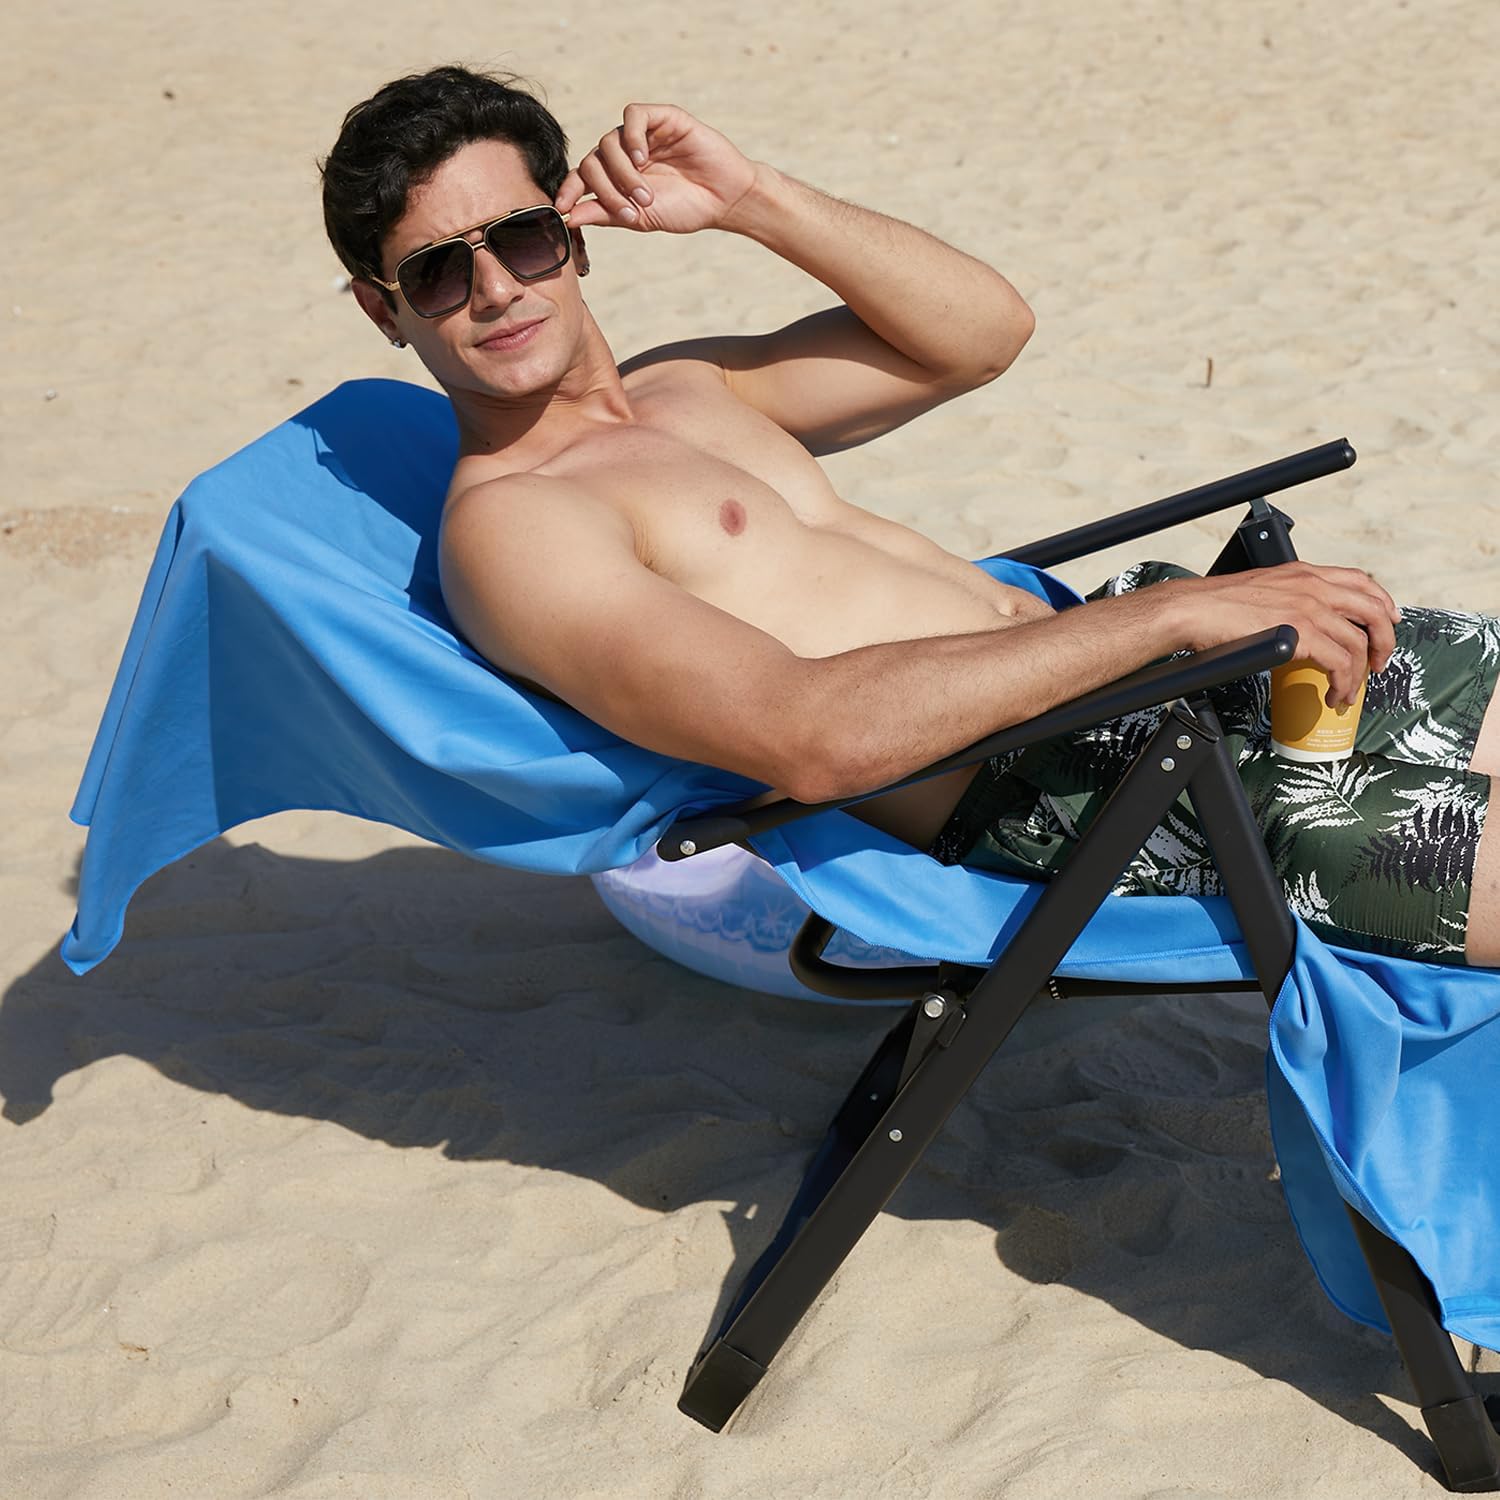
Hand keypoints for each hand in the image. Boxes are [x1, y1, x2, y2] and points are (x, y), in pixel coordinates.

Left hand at [554, 103, 759, 234]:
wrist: (724, 200)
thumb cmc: (686, 209)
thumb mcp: (639, 218)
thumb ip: (604, 214)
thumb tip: (568, 218)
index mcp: (617, 177)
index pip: (582, 176)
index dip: (569, 189)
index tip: (562, 208)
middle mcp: (626, 153)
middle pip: (593, 160)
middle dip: (606, 189)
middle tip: (629, 210)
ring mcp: (643, 134)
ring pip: (610, 141)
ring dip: (622, 172)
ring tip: (646, 194)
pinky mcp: (663, 118)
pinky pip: (634, 115)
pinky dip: (632, 136)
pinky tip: (643, 158)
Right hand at [1171, 562, 1400, 706]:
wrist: (1192, 610)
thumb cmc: (1214, 606)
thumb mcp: (1262, 590)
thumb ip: (1287, 599)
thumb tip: (1296, 626)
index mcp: (1303, 573)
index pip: (1359, 580)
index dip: (1382, 602)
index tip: (1388, 621)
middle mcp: (1312, 586)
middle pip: (1372, 610)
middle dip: (1384, 641)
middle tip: (1378, 663)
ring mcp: (1308, 608)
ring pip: (1358, 643)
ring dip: (1359, 674)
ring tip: (1347, 692)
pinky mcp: (1301, 633)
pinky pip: (1340, 663)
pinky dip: (1343, 683)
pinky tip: (1333, 693)